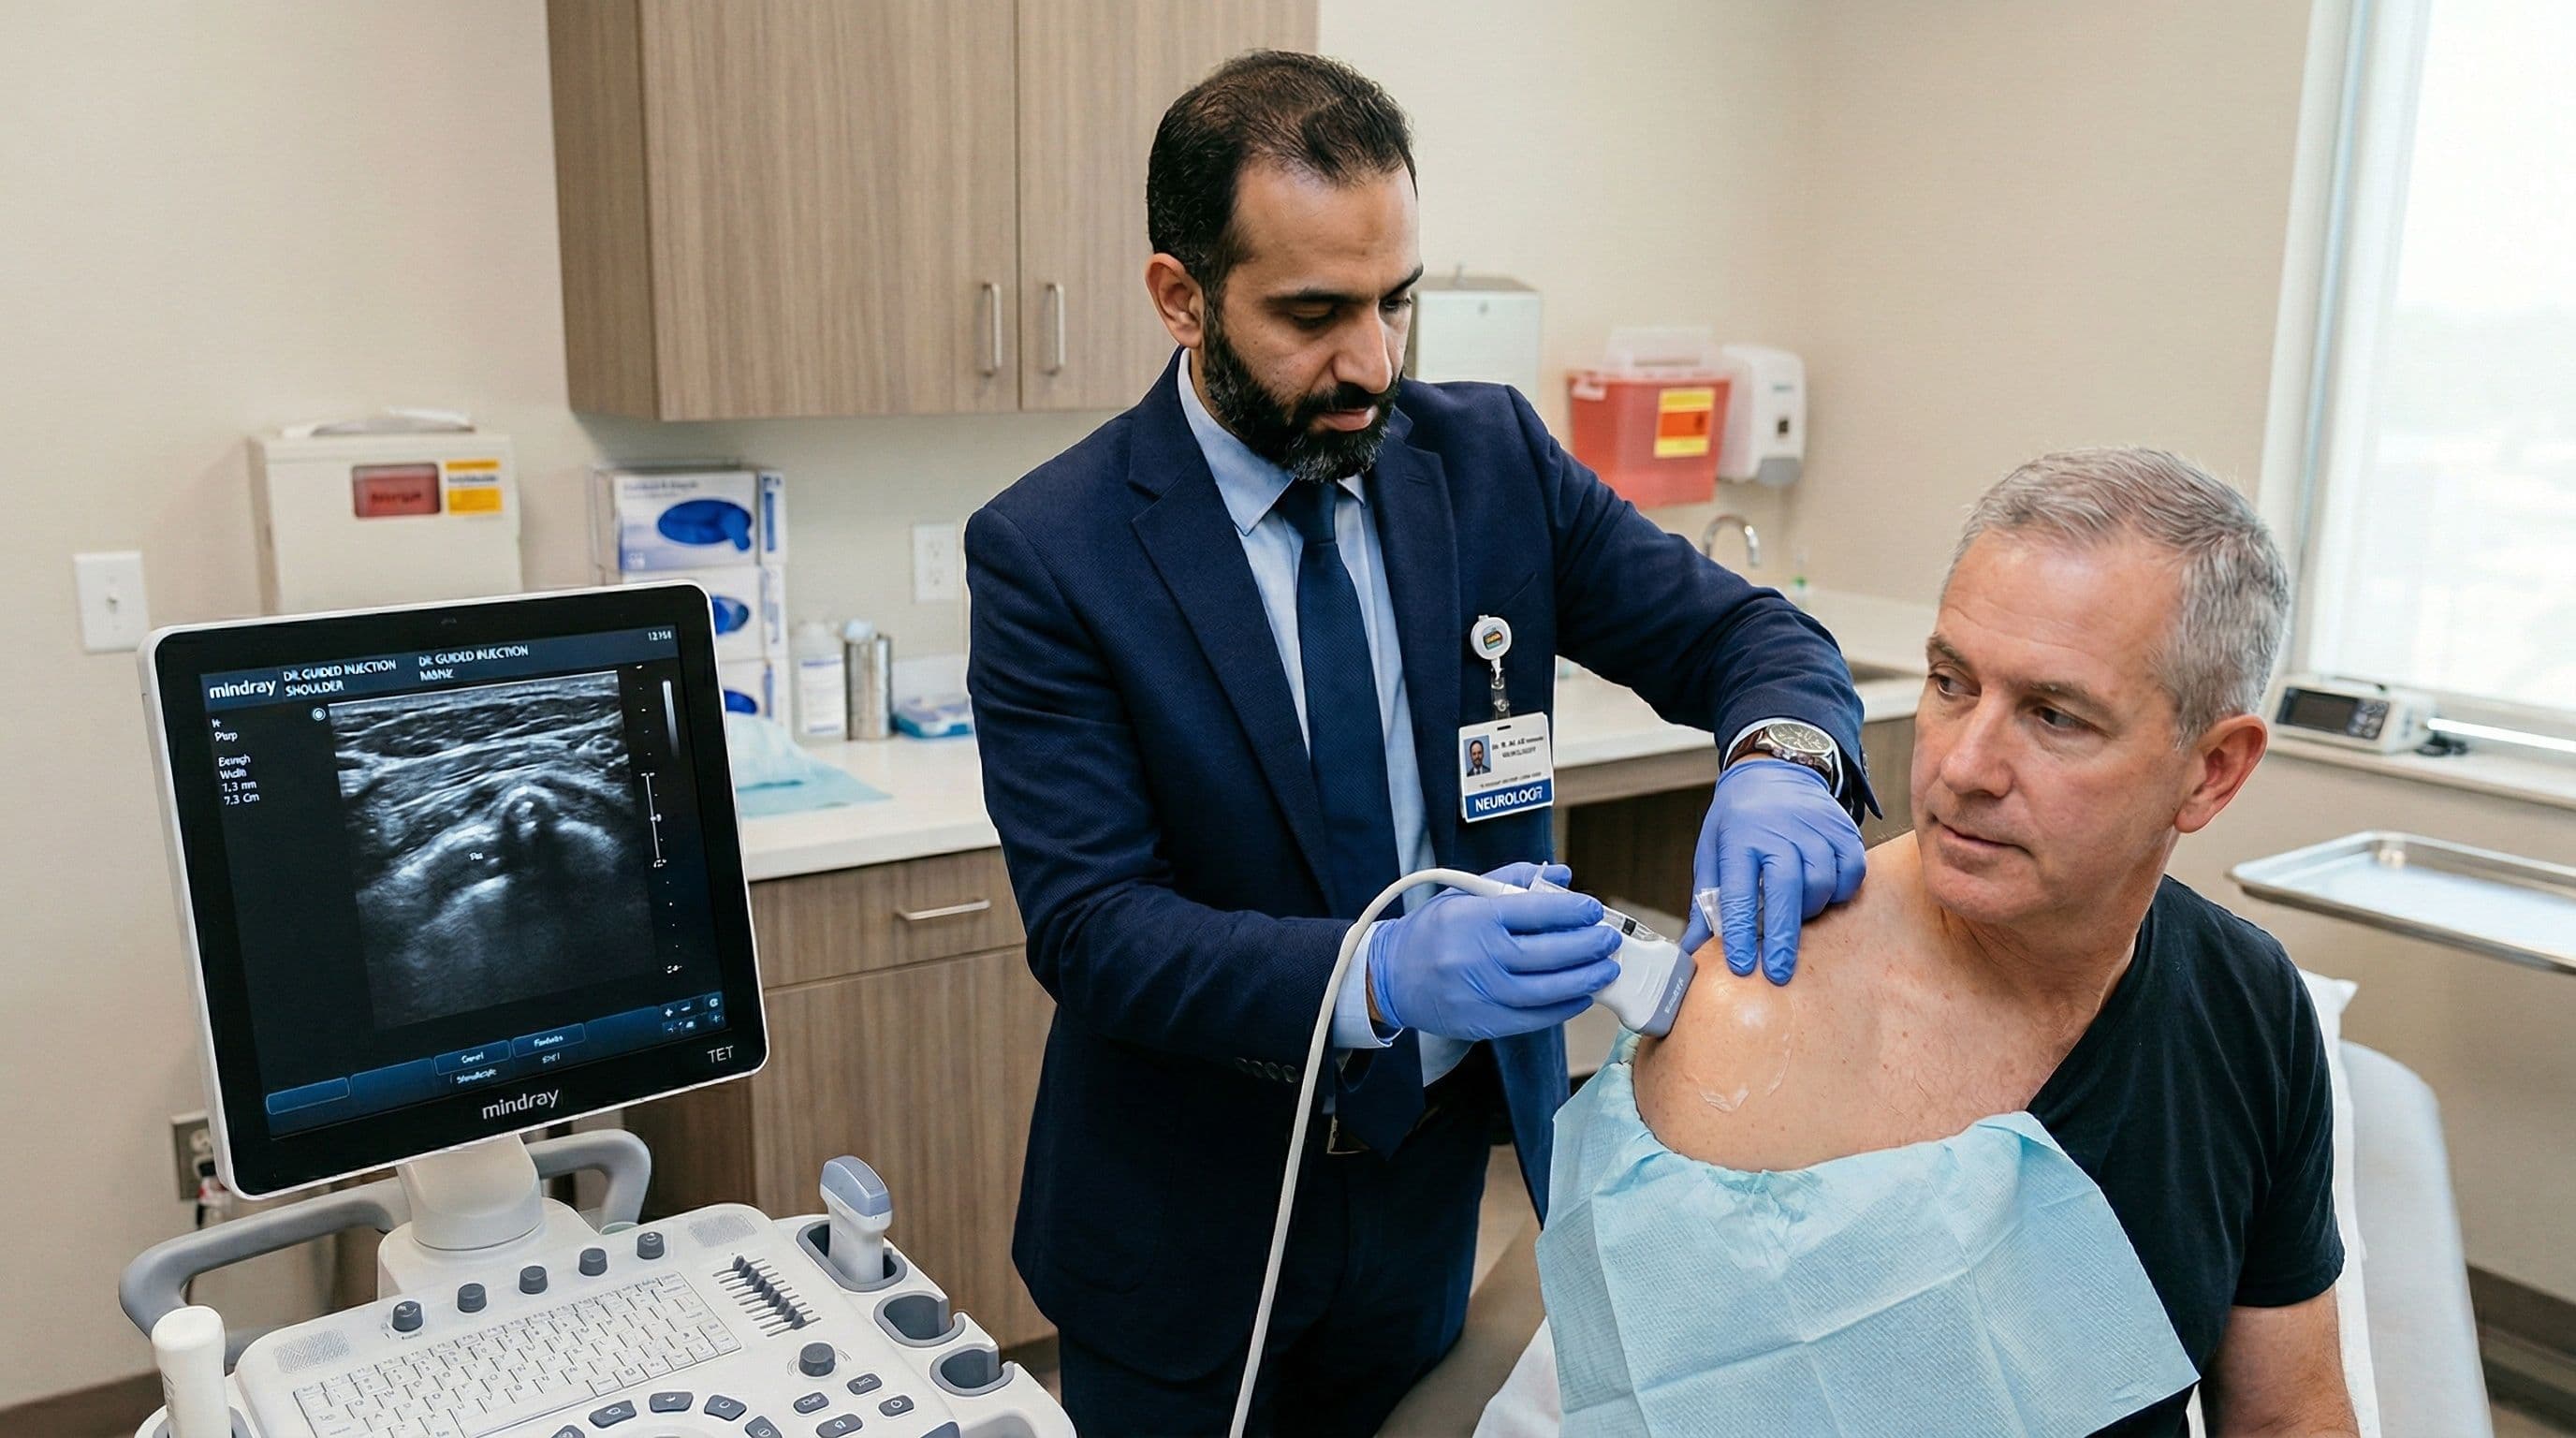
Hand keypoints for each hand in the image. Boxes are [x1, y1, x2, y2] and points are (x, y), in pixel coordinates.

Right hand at [1368, 862, 1621, 1040]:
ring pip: (1547, 990)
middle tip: (1608, 939)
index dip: (1572, 911)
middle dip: (1587, 946)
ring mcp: (1481, 994)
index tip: (1592, 909)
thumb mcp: (1463, 894)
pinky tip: (1580, 996)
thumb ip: (1513, 880)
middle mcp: (1479, 957)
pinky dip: (1563, 1008)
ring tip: (1605, 969)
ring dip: (1584, 979)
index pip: (1536, 911)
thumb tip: (1562, 877)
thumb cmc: (1431, 932)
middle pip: (1548, 953)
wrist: (1390, 977)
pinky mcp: (1483, 1023)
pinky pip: (1534, 1018)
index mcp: (1474, 918)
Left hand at [1679, 758, 1865, 984]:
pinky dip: (1840, 891)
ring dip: (1810, 911)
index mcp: (1739, 838)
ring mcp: (1815, 828)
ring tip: (1796, 913)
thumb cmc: (1739, 819)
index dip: (1740, 934)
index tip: (1740, 966)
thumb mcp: (1712, 852)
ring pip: (1821, 885)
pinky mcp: (1843, 829)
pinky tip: (1823, 893)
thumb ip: (1705, 903)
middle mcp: (1779, 832)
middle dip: (1782, 938)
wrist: (1775, 770)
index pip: (1739, 893)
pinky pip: (1851, 873)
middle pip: (1786, 892)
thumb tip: (1692, 950)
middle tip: (1776, 973)